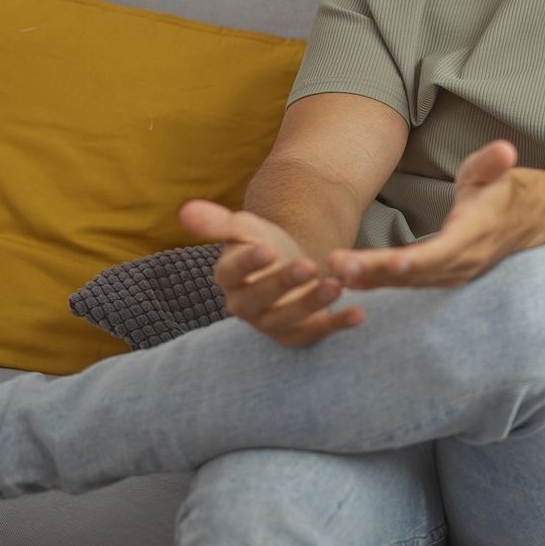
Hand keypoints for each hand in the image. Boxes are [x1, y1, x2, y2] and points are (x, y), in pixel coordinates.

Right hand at [181, 200, 363, 346]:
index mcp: (229, 277)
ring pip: (288, 320)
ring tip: (336, 286)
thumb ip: (218, 222)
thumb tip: (185, 210)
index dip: (248, 262)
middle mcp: (245, 305)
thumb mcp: (246, 227)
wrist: (290, 262)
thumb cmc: (265, 243)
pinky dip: (336, 325)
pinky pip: (314, 334)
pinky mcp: (296, 335)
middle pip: (260, 299)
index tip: (268, 248)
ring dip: (312, 305)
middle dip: (283, 283)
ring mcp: (270, 323)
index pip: (232, 271)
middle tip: (308, 265)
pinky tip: (360, 313)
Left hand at [329, 139, 540, 288]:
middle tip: (337, 264)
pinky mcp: (441, 277)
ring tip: (332, 273)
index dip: (416, 259)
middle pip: (415, 272)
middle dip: (375, 271)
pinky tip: (347, 280)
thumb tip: (505, 151)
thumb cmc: (503, 191)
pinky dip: (377, 282)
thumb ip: (493, 163)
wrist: (527, 221)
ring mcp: (453, 273)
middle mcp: (463, 260)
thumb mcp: (496, 171)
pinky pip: (406, 284)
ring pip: (407, 282)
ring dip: (370, 279)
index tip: (391, 263)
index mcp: (474, 233)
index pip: (443, 251)